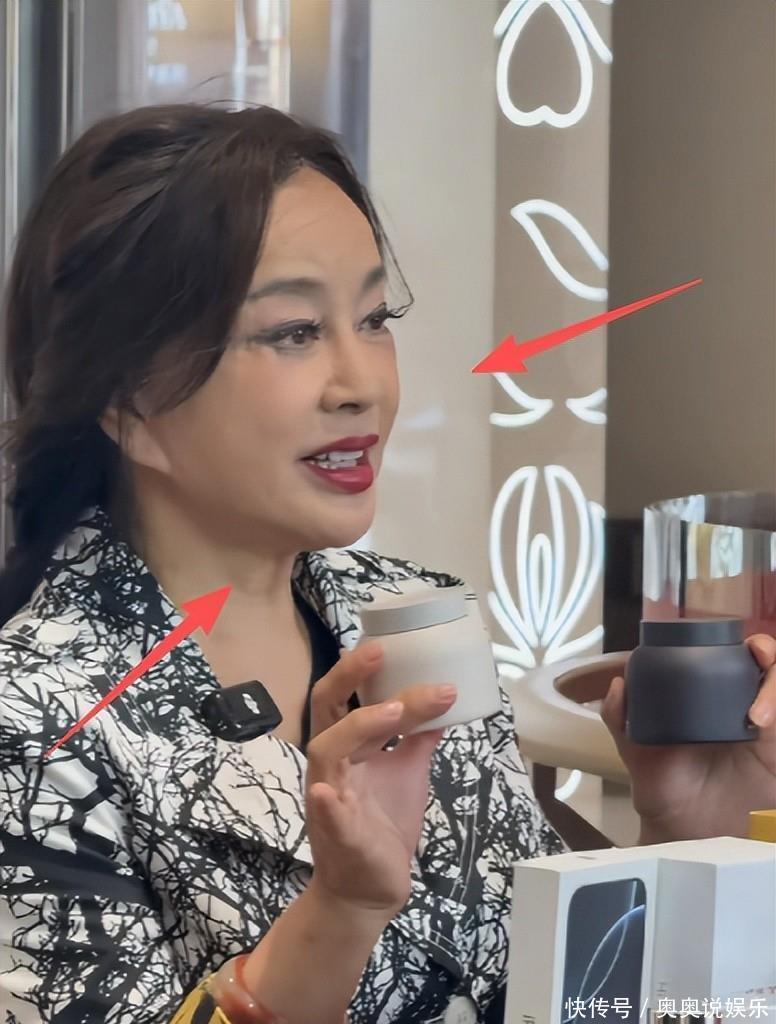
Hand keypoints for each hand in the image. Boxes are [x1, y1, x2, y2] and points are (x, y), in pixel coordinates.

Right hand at [304, 642, 456, 915]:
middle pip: (324, 708)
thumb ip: (418, 736)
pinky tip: (328, 794)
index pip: (344, 696)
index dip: (361, 669)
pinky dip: (328, 806)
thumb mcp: (408, 770)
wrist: (372, 889)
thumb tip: (443, 697)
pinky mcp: (339, 836)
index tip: (391, 645)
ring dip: (359, 726)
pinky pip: (328, 818)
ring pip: (328, 751)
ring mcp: (330, 798)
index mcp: (347, 747)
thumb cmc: (383, 824)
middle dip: (348, 678)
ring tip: (395, 710)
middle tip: (380, 653)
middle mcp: (333, 764)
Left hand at [601, 636, 775, 840]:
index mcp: (705, 696)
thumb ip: (620, 719)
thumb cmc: (664, 789)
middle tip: (759, 654)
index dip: (736, 641)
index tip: (736, 643)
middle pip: (764, 662)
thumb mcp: (636, 752)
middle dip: (766, 650)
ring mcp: (763, 728)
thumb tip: (618, 683)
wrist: (687, 835)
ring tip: (759, 716)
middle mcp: (738, 704)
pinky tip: (764, 727)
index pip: (728, 654)